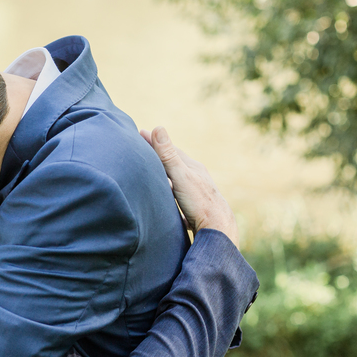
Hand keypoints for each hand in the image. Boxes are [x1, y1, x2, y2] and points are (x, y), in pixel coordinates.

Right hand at [140, 126, 238, 248]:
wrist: (217, 229)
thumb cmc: (198, 202)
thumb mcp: (180, 176)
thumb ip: (168, 155)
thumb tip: (158, 128)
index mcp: (192, 168)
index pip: (170, 150)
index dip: (154, 141)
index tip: (140, 132)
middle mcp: (196, 178)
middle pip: (175, 163)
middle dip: (160, 155)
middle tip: (145, 147)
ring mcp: (196, 192)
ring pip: (178, 179)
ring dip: (165, 174)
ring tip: (154, 171)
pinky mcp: (195, 208)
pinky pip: (179, 195)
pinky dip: (170, 190)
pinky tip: (166, 196)